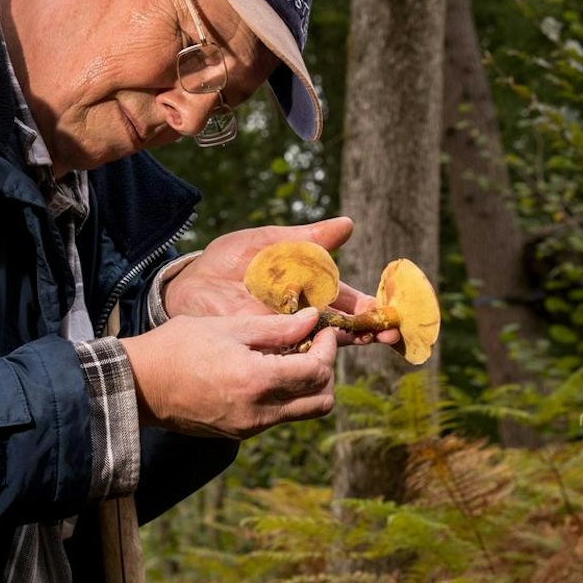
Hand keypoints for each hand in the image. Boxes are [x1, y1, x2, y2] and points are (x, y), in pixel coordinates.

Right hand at [118, 310, 337, 438]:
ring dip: (306, 386)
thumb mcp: (228, 327)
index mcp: (256, 381)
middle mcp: (258, 413)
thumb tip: (313, 319)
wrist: (138, 385)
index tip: (320, 328)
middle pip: (322, 401)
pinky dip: (285, 395)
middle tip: (310, 344)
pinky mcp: (239, 433)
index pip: (317, 372)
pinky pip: (278, 416)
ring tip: (287, 356)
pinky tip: (266, 371)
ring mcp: (249, 428)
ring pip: (303, 412)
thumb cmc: (177, 347)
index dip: (327, 347)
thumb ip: (276, 327)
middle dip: (325, 371)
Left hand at [163, 217, 401, 346]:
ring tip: (373, 341)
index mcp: (310, 288)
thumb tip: (347, 224)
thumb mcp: (267, 242)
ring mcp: (287, 334)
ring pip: (326, 344)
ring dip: (350, 345)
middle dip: (372, 330)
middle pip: (346, 327)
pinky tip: (328, 358)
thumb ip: (306, 238)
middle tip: (394, 335)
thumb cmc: (228, 260)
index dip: (372, 308)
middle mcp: (304, 315)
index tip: (393, 312)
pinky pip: (294, 356)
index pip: (348, 301)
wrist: (188, 285)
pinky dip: (312, 358)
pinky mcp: (267, 348)